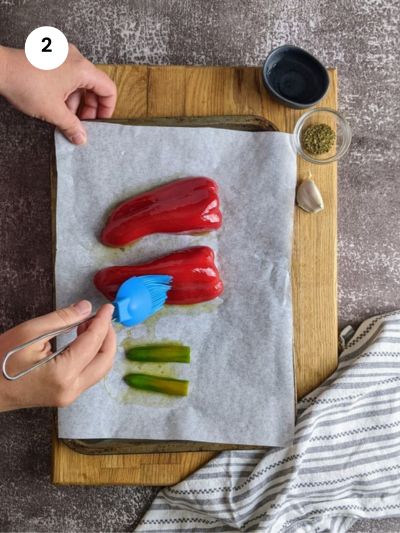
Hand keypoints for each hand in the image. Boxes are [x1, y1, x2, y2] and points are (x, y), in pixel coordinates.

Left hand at [0, 44, 116, 143]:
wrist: (0, 69)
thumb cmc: (26, 84)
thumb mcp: (53, 112)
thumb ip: (72, 126)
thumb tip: (81, 138)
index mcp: (82, 69)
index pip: (108, 89)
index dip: (107, 108)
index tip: (100, 121)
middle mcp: (76, 59)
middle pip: (95, 86)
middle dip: (90, 108)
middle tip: (82, 123)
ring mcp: (63, 56)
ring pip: (80, 83)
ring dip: (77, 102)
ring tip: (66, 118)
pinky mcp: (53, 58)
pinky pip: (68, 77)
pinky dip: (67, 93)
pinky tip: (57, 106)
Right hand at [0, 301, 115, 411]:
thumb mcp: (29, 333)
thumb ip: (62, 319)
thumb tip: (86, 308)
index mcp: (63, 374)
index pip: (93, 343)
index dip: (103, 322)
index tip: (107, 307)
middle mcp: (71, 389)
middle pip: (105, 360)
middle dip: (108, 335)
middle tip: (100, 316)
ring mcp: (69, 396)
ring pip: (100, 369)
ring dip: (100, 345)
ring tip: (88, 324)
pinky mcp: (65, 396)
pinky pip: (89, 374)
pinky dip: (91, 355)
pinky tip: (81, 339)